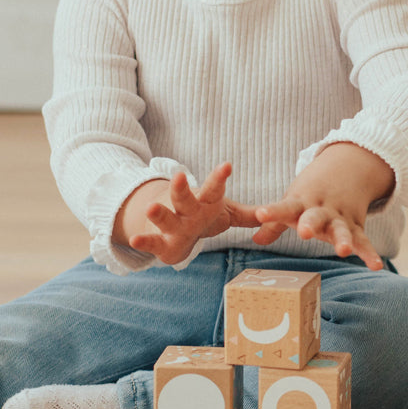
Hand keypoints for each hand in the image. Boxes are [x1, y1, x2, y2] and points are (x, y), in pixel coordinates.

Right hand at [116, 162, 258, 264]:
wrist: (172, 228)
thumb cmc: (202, 217)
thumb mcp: (226, 213)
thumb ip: (247, 214)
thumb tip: (271, 212)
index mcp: (206, 202)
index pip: (214, 187)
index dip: (219, 177)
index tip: (226, 166)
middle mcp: (187, 211)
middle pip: (185, 198)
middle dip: (182, 188)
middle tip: (180, 176)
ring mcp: (172, 225)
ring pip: (166, 218)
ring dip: (159, 213)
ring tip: (151, 208)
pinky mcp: (162, 243)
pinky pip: (152, 242)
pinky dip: (144, 241)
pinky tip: (135, 239)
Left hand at [253, 143, 393, 270]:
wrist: (347, 169)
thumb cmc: (312, 192)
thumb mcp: (292, 202)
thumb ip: (274, 223)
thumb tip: (255, 240)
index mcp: (301, 202)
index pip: (284, 207)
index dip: (272, 212)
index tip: (261, 213)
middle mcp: (321, 210)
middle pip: (315, 217)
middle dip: (310, 224)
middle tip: (304, 233)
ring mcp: (340, 217)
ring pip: (341, 229)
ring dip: (342, 239)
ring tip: (343, 251)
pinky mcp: (356, 225)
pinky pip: (363, 240)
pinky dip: (370, 253)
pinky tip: (375, 266)